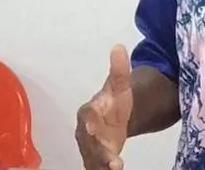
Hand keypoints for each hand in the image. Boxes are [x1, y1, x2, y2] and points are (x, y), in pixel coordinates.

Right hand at [75, 44, 133, 169]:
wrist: (113, 121)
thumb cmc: (114, 103)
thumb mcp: (119, 86)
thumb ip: (119, 71)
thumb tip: (119, 47)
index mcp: (88, 112)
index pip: (86, 116)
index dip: (88, 122)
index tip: (91, 127)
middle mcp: (85, 132)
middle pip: (88, 141)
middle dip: (97, 150)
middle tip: (110, 158)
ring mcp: (90, 147)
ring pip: (92, 157)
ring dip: (101, 164)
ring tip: (115, 167)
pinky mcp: (96, 160)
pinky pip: (96, 167)